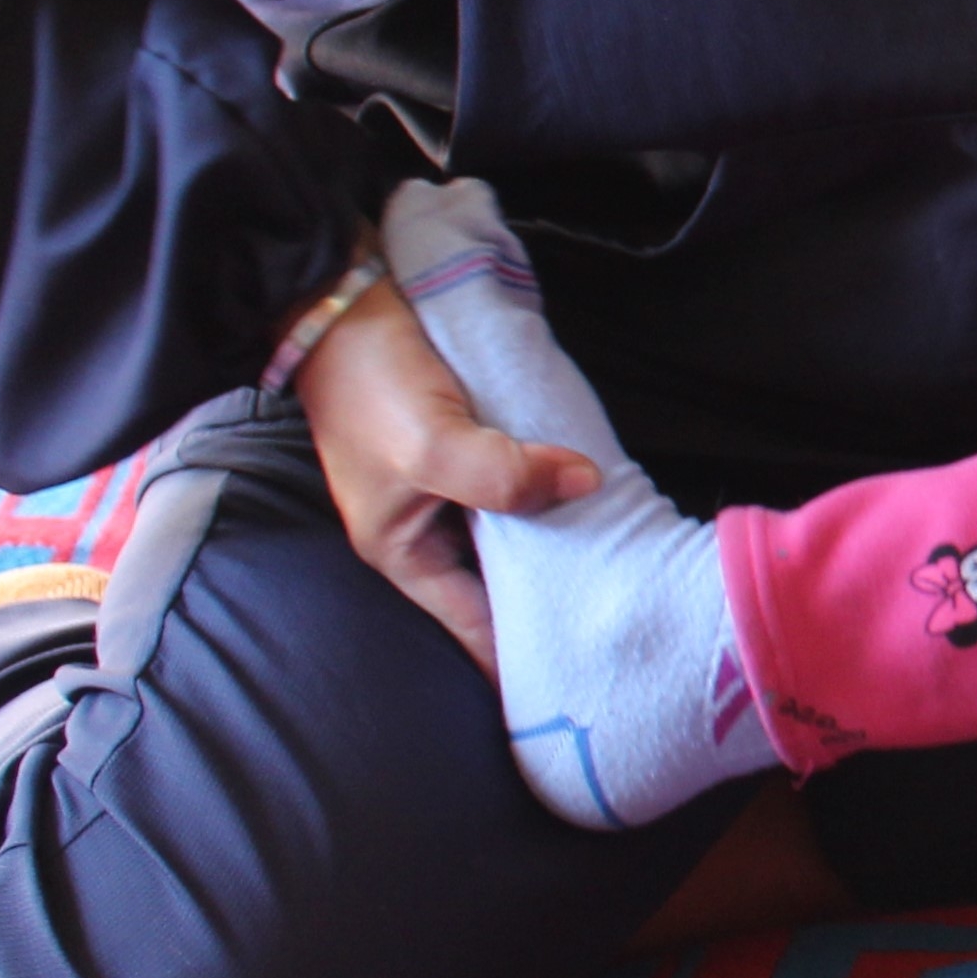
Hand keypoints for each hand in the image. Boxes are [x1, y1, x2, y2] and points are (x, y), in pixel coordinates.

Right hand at [291, 275, 596, 668]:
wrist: (343, 301)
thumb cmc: (370, 384)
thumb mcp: (432, 443)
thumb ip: (504, 477)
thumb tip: (585, 483)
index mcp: (407, 554)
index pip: (478, 629)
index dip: (528, 655)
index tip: (591, 676)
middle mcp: (429, 532)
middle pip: (505, 585)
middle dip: (560, 599)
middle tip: (633, 616)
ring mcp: (452, 489)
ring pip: (520, 535)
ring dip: (565, 540)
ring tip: (631, 563)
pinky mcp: (472, 448)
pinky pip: (523, 485)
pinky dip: (556, 491)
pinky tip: (605, 493)